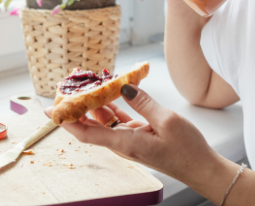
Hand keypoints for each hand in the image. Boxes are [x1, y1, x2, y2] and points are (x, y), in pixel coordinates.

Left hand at [44, 85, 220, 189]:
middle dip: (77, 109)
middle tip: (65, 89)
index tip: (52, 111)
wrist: (202, 167)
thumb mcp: (167, 121)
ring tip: (83, 86)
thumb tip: (124, 87)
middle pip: (91, 126)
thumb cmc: (187, 149)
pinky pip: (118, 121)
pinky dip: (111, 107)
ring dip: (93, 105)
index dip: (68, 122)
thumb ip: (144, 103)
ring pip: (104, 122)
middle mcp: (123, 144)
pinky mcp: (139, 136)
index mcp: (127, 144)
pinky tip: (107, 93)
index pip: (88, 134)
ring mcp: (130, 140)